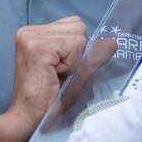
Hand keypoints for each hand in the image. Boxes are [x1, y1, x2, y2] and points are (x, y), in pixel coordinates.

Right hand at [1, 17, 87, 141]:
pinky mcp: (38, 47)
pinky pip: (74, 47)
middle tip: (55, 73)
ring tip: (54, 74)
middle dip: (74, 54)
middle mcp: (29, 30)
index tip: (57, 68)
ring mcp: (31, 37)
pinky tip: (53, 76)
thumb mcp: (73, 71)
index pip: (75, 24)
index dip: (74, 49)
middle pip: (78, 27)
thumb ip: (91, 55)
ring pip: (78, 37)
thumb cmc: (48, 98)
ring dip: (72, 60)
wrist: (28, 118)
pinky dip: (70, 65)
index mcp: (34, 32)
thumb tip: (112, 43)